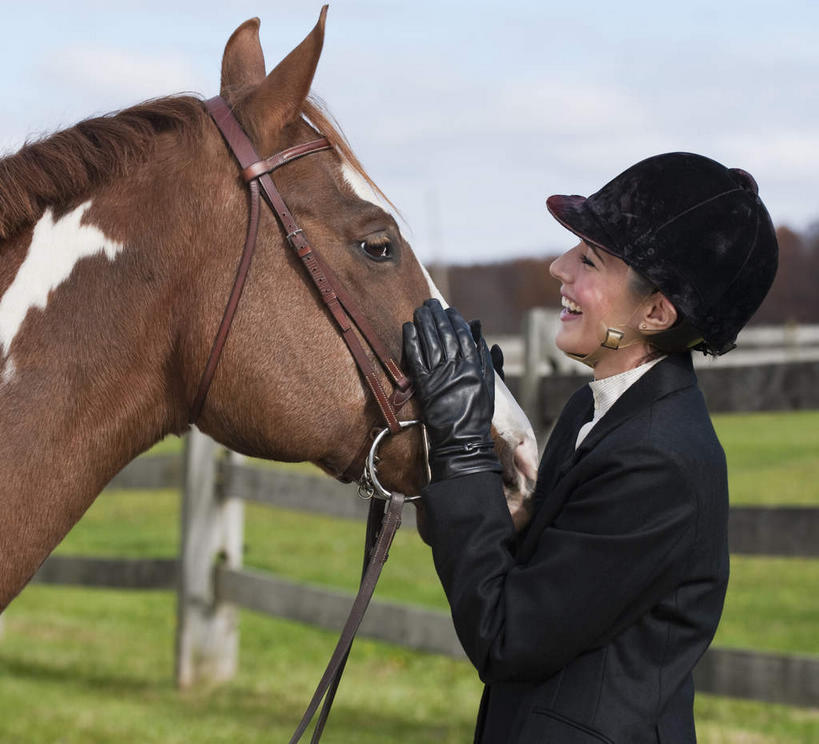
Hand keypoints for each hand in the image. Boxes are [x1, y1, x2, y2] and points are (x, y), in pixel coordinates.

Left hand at [403, 299, 501, 481]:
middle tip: (429, 303)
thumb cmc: (477, 416)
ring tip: (419, 310)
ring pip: (430, 341)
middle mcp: (457, 367)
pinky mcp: (424, 385)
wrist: (461, 440)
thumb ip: (485, 361)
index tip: (449, 310)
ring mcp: (439, 375)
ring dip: (423, 323)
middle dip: (436, 316)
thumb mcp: (489, 386)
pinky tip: (408, 327)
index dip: (454, 321)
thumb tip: (481, 337)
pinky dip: (412, 341)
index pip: (463, 335)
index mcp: (474, 366)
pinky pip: (416, 358)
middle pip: (445, 334)